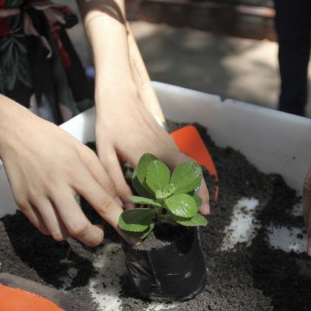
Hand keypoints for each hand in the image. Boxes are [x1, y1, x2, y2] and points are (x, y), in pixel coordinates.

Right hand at [0, 113, 122, 246]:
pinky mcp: (22, 203)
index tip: (131, 236)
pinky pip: (43, 228)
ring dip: (73, 233)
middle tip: (99, 234)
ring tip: (77, 219)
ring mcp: (36, 197)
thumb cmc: (54, 141)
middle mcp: (55, 186)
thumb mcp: (83, 151)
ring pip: (59, 233)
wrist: (15, 134)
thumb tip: (119, 203)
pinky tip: (59, 215)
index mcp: (75, 171)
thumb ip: (103, 177)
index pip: (103, 203)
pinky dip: (55, 227)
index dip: (120, 223)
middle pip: (78, 228)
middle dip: (94, 238)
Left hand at [94, 92, 210, 212]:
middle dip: (200, 191)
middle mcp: (163, 149)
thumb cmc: (110, 126)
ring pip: (189, 166)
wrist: (120, 97)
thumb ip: (116, 182)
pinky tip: (184, 189)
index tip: (182, 213)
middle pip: (190, 170)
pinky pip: (183, 161)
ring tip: (199, 205)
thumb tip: (127, 206)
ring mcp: (169, 144)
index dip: (177, 197)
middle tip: (204, 211)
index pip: (168, 179)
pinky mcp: (169, 142)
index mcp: (147, 153)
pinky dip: (189, 176)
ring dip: (197, 184)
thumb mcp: (106, 155)